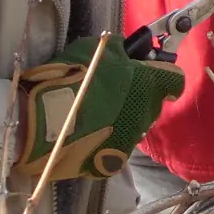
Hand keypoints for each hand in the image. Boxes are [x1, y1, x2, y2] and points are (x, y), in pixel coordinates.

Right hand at [14, 35, 185, 180]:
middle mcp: (146, 114)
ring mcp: (130, 141)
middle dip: (138, 97)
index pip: (174, 80)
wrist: (38, 123)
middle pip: (151, 104)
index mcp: (149, 85)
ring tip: (93, 116)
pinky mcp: (112, 163)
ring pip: (134, 127)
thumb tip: (126, 51)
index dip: (163, 75)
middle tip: (111, 93)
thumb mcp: (96, 49)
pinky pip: (114, 149)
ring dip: (122, 120)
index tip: (152, 75)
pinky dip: (104, 142)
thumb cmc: (70, 79)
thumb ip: (119, 50)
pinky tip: (84, 136)